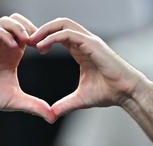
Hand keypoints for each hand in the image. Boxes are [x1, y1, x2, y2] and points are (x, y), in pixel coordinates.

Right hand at [0, 14, 54, 122]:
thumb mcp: (15, 101)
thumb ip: (34, 106)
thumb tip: (52, 118)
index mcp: (11, 54)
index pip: (27, 33)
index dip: (39, 37)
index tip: (45, 50)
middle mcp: (1, 46)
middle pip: (18, 21)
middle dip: (30, 27)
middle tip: (37, 42)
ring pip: (6, 21)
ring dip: (18, 28)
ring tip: (26, 41)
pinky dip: (5, 34)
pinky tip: (12, 47)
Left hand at [28, 18, 147, 117]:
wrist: (126, 92)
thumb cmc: (108, 93)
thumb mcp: (80, 99)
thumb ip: (65, 104)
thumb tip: (52, 114)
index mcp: (81, 49)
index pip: (59, 35)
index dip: (44, 38)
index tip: (31, 48)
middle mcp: (85, 41)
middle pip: (59, 24)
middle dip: (41, 30)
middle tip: (27, 41)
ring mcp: (89, 40)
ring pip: (63, 24)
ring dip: (45, 30)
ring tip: (32, 41)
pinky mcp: (92, 44)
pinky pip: (69, 33)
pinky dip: (53, 37)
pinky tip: (42, 46)